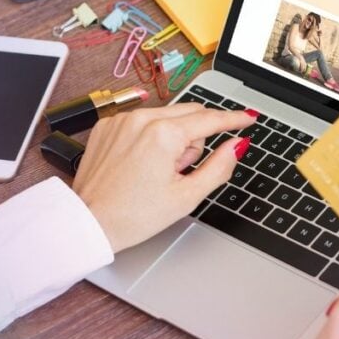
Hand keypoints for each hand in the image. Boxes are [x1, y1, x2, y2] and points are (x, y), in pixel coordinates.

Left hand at [73, 103, 256, 252]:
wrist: (89, 223)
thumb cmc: (133, 215)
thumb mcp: (187, 196)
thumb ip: (219, 166)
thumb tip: (237, 145)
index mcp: (164, 134)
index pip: (210, 119)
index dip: (234, 119)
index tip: (248, 117)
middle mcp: (141, 119)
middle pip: (190, 115)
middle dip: (195, 139)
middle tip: (183, 171)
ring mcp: (122, 120)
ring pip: (166, 117)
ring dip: (172, 138)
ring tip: (158, 172)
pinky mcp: (107, 126)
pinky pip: (141, 121)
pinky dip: (148, 137)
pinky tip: (140, 164)